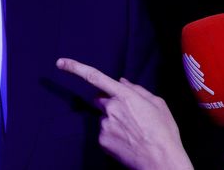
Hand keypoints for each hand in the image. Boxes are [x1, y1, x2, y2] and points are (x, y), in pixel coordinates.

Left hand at [56, 57, 193, 169]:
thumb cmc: (163, 131)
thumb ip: (137, 90)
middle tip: (128, 115)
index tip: (60, 63)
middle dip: (110, 103)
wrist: (160, 160)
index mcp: (125, 95)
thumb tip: (122, 82)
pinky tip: (128, 141)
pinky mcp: (102, 141)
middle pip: (101, 100)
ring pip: (104, 118)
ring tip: (133, 131)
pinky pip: (104, 133)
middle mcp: (111, 108)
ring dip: (114, 121)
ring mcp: (104, 125)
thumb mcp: (157, 103)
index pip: (95, 77)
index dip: (76, 68)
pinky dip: (113, 135)